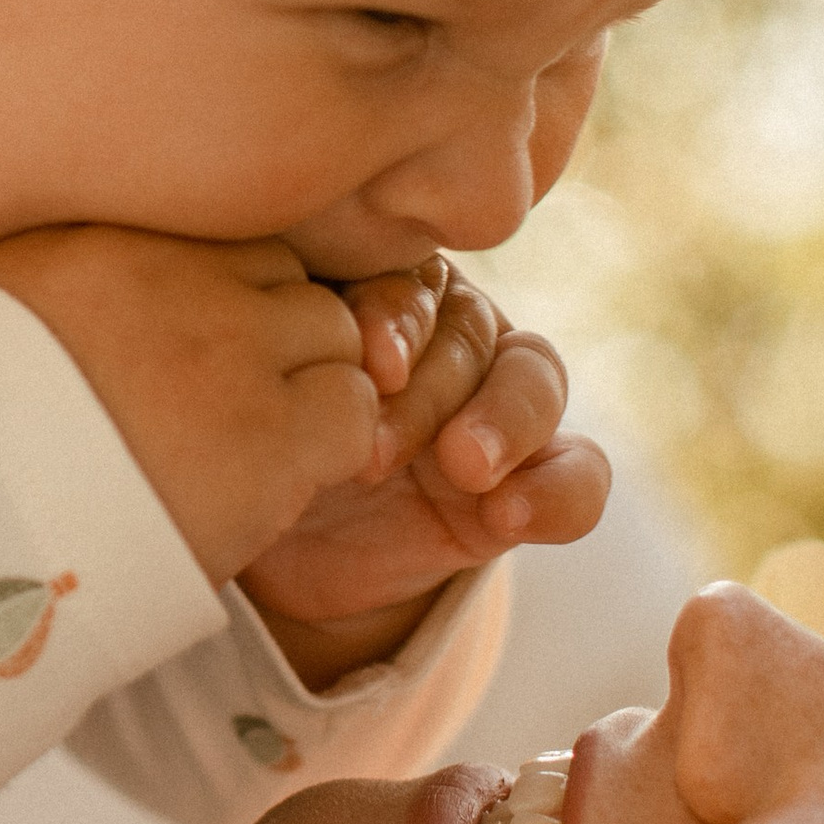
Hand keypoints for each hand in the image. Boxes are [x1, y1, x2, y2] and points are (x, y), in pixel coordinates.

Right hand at [0, 224, 378, 593]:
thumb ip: (56, 269)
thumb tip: (92, 265)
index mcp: (101, 240)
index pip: (218, 231)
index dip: (221, 296)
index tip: (194, 352)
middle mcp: (172, 276)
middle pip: (280, 273)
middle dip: (274, 332)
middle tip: (236, 402)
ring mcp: (227, 351)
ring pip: (333, 330)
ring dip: (312, 383)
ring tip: (262, 442)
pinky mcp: (268, 434)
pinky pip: (353, 408)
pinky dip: (334, 440)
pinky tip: (285, 475)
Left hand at [240, 260, 608, 679]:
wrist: (267, 544)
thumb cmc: (246, 442)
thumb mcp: (253, 393)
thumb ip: (271, 345)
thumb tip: (265, 310)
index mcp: (378, 294)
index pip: (413, 278)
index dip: (401, 315)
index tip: (370, 364)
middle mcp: (446, 336)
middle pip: (470, 331)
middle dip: (430, 389)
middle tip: (378, 451)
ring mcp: (493, 406)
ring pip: (534, 380)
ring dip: (502, 422)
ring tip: (464, 468)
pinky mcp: (526, 482)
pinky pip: (577, 474)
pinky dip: (559, 492)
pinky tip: (512, 516)